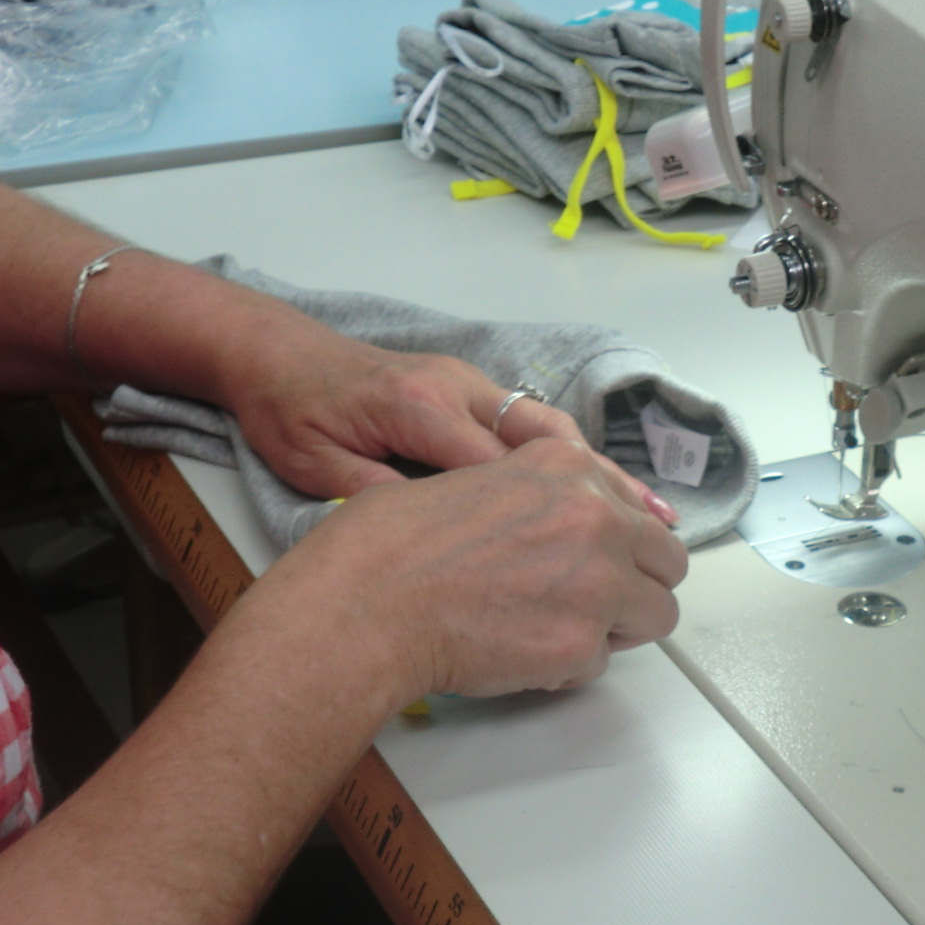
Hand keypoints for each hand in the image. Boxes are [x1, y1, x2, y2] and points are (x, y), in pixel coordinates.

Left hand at [223, 321, 678, 524]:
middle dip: (606, 497)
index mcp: (420, 410)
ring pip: (557, 432)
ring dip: (606, 478)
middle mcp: (460, 390)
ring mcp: (472, 386)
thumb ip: (378, 499)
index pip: (499, 470)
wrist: (270, 356)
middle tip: (653, 544)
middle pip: (552, 445)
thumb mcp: (319, 469)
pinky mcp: (472, 391)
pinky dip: (580, 461)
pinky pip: (540, 427)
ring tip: (654, 521)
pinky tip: (610, 492)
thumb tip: (434, 542)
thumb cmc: (289, 413)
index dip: (549, 520)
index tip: (590, 568)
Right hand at [266, 433, 689, 703]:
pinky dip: (569, 665)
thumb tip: (563, 518)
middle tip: (595, 602)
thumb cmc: (391, 547)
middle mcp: (596, 516)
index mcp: (568, 467)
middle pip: (668, 560)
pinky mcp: (582, 642)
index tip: (616, 557)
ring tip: (560, 631)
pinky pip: (602, 662)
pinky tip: (521, 652)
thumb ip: (538, 491)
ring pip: (656, 614)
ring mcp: (597, 581)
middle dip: (637, 583)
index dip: (625, 540)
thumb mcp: (475, 476)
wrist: (365, 604)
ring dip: (617, 626)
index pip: (639, 507)